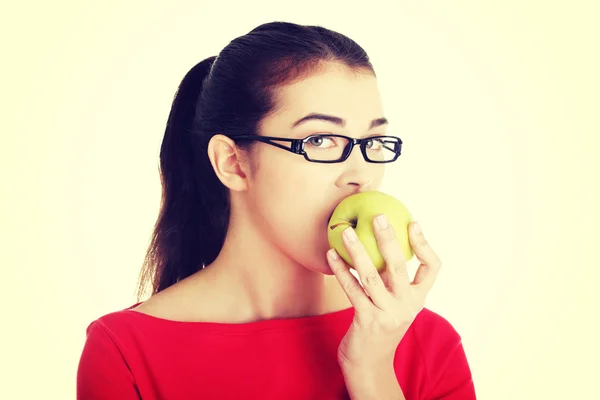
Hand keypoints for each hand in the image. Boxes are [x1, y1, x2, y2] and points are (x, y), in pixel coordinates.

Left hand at [327, 215, 441, 371]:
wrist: (369, 365)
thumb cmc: (379, 326)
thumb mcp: (393, 304)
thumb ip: (392, 281)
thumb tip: (381, 242)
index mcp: (417, 299)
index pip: (432, 269)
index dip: (424, 245)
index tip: (413, 223)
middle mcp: (406, 306)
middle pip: (400, 267)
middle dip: (389, 239)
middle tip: (378, 217)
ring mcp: (387, 314)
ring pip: (371, 276)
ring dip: (356, 251)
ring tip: (345, 232)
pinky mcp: (366, 320)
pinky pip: (351, 289)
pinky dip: (340, 270)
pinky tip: (331, 255)